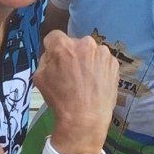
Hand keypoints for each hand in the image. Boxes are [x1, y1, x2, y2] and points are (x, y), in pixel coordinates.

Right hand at [33, 31, 119, 153]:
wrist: (85, 117)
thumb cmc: (59, 99)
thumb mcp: (39, 77)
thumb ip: (45, 59)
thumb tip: (52, 54)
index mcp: (63, 45)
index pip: (54, 36)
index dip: (52, 48)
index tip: (54, 60)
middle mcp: (85, 43)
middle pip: (74, 43)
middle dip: (71, 54)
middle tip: (71, 72)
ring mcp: (103, 52)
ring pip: (90, 51)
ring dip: (87, 60)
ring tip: (86, 79)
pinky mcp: (114, 63)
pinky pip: (103, 60)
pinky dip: (99, 68)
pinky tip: (96, 82)